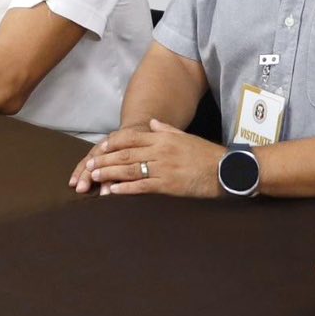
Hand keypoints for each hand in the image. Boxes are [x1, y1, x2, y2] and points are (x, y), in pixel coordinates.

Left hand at [71, 119, 221, 197]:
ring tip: (95, 177)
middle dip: (105, 159)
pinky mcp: (168, 184)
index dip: (112, 143)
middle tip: (89, 165)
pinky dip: (125, 188)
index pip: (131, 137)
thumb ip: (165, 129)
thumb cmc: (205, 154)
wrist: (225, 169)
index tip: (100, 148)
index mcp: (163, 137)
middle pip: (126, 153)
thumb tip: (150, 123)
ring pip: (130, 169)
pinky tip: (113, 191)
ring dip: (110, 173)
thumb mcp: (184, 136)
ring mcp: (163, 167)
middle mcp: (160, 150)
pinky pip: (142, 186)